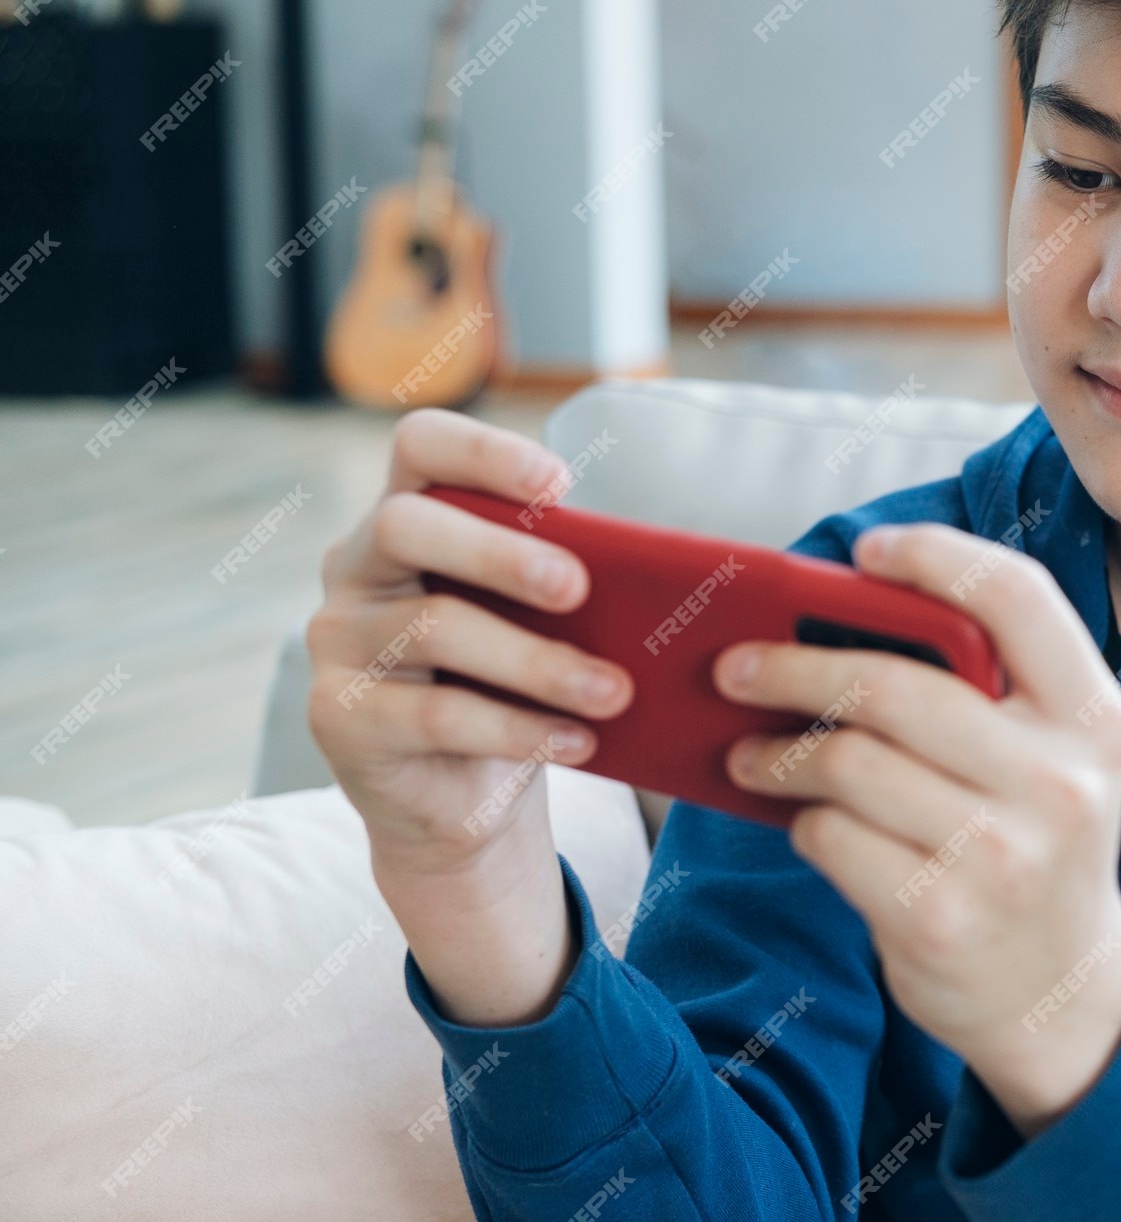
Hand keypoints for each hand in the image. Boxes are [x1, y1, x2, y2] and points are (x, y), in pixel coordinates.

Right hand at [304, 409, 635, 1024]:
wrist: (459, 801)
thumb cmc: (509, 685)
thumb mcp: (536, 621)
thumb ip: (561, 578)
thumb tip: (656, 570)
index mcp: (407, 518)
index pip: (419, 446)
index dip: (484, 451)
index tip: (561, 485)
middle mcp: (355, 568)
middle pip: (405, 524)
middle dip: (500, 552)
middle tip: (579, 588)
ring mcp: (337, 642)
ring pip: (435, 628)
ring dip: (537, 662)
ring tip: (614, 692)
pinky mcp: (340, 717)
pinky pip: (437, 716)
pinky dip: (521, 729)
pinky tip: (579, 741)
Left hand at [716, 522, 1120, 1137]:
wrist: (1058, 992)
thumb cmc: (1030, 842)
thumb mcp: (1048, 756)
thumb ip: (986, 688)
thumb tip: (834, 614)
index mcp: (1091, 716)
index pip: (1014, 597)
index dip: (933, 556)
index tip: (863, 553)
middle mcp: (1058, 780)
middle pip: (895, 685)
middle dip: (794, 667)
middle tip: (735, 666)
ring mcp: (1001, 854)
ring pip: (848, 762)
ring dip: (776, 752)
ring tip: (748, 752)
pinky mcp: (937, 915)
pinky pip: (829, 835)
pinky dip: (799, 821)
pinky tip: (800, 819)